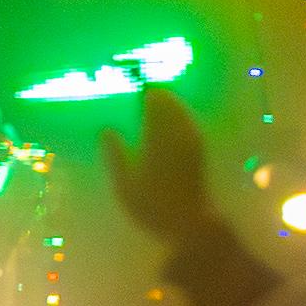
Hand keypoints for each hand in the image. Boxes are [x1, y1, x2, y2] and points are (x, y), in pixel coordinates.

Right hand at [97, 88, 220, 252]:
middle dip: (159, 94)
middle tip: (146, 87)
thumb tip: (106, 129)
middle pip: (170, 106)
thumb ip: (115, 153)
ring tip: (161, 96)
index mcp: (156, 138)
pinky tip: (178, 118)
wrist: (189, 223)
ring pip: (182, 114)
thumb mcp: (124, 182)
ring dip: (172, 103)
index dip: (145, 92)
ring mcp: (191, 143)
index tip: (136, 82)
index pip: (152, 106)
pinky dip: (183, 116)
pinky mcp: (199, 152)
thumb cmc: (151, 204)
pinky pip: (191, 125)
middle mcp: (176, 135)